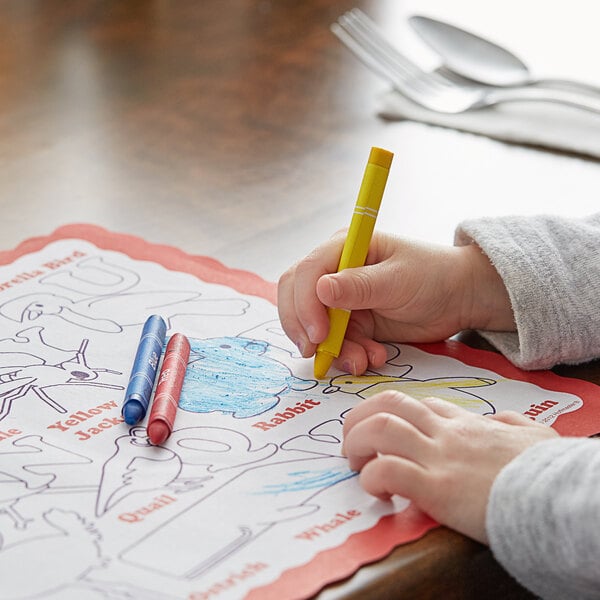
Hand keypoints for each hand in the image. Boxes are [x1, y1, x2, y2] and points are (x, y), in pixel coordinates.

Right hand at [277, 231, 512, 374]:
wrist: (458, 298)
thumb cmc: (433, 276)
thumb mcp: (398, 280)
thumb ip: (359, 286)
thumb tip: (320, 289)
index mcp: (344, 247)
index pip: (307, 271)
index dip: (304, 303)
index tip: (318, 334)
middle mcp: (336, 271)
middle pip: (296, 296)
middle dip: (303, 327)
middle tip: (316, 352)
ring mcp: (341, 299)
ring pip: (314, 326)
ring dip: (332, 349)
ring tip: (362, 361)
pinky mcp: (351, 323)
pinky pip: (335, 343)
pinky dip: (348, 355)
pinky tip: (373, 358)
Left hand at [342, 391, 558, 543]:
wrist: (558, 496)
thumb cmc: (547, 469)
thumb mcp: (534, 435)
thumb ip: (512, 425)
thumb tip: (500, 422)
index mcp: (464, 423)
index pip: (416, 404)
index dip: (390, 413)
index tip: (380, 430)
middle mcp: (445, 433)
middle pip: (388, 405)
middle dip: (359, 418)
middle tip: (351, 440)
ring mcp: (439, 457)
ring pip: (380, 429)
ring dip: (357, 443)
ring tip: (354, 462)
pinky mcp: (436, 488)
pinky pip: (389, 472)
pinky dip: (372, 479)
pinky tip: (377, 492)